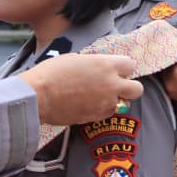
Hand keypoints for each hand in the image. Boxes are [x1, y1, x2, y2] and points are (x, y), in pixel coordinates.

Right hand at [20, 54, 143, 124]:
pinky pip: (107, 113)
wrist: (39, 96)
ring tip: (96, 96)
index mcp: (106, 65)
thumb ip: (94, 64)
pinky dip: (101, 110)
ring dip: (113, 100)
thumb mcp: (75, 59)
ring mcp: (105, 103)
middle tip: (115, 85)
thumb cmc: (51, 73)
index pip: (130, 65)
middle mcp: (111, 84)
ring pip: (122, 103)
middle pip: (137, 89)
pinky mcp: (96, 117)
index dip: (122, 68)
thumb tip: (100, 68)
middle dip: (129, 87)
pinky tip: (87, 104)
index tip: (114, 69)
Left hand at [161, 40, 176, 118]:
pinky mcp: (173, 96)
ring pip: (166, 71)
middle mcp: (171, 83)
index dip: (174, 47)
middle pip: (165, 63)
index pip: (168, 53)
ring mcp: (171, 90)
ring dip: (174, 65)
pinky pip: (169, 80)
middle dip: (173, 56)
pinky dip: (174, 74)